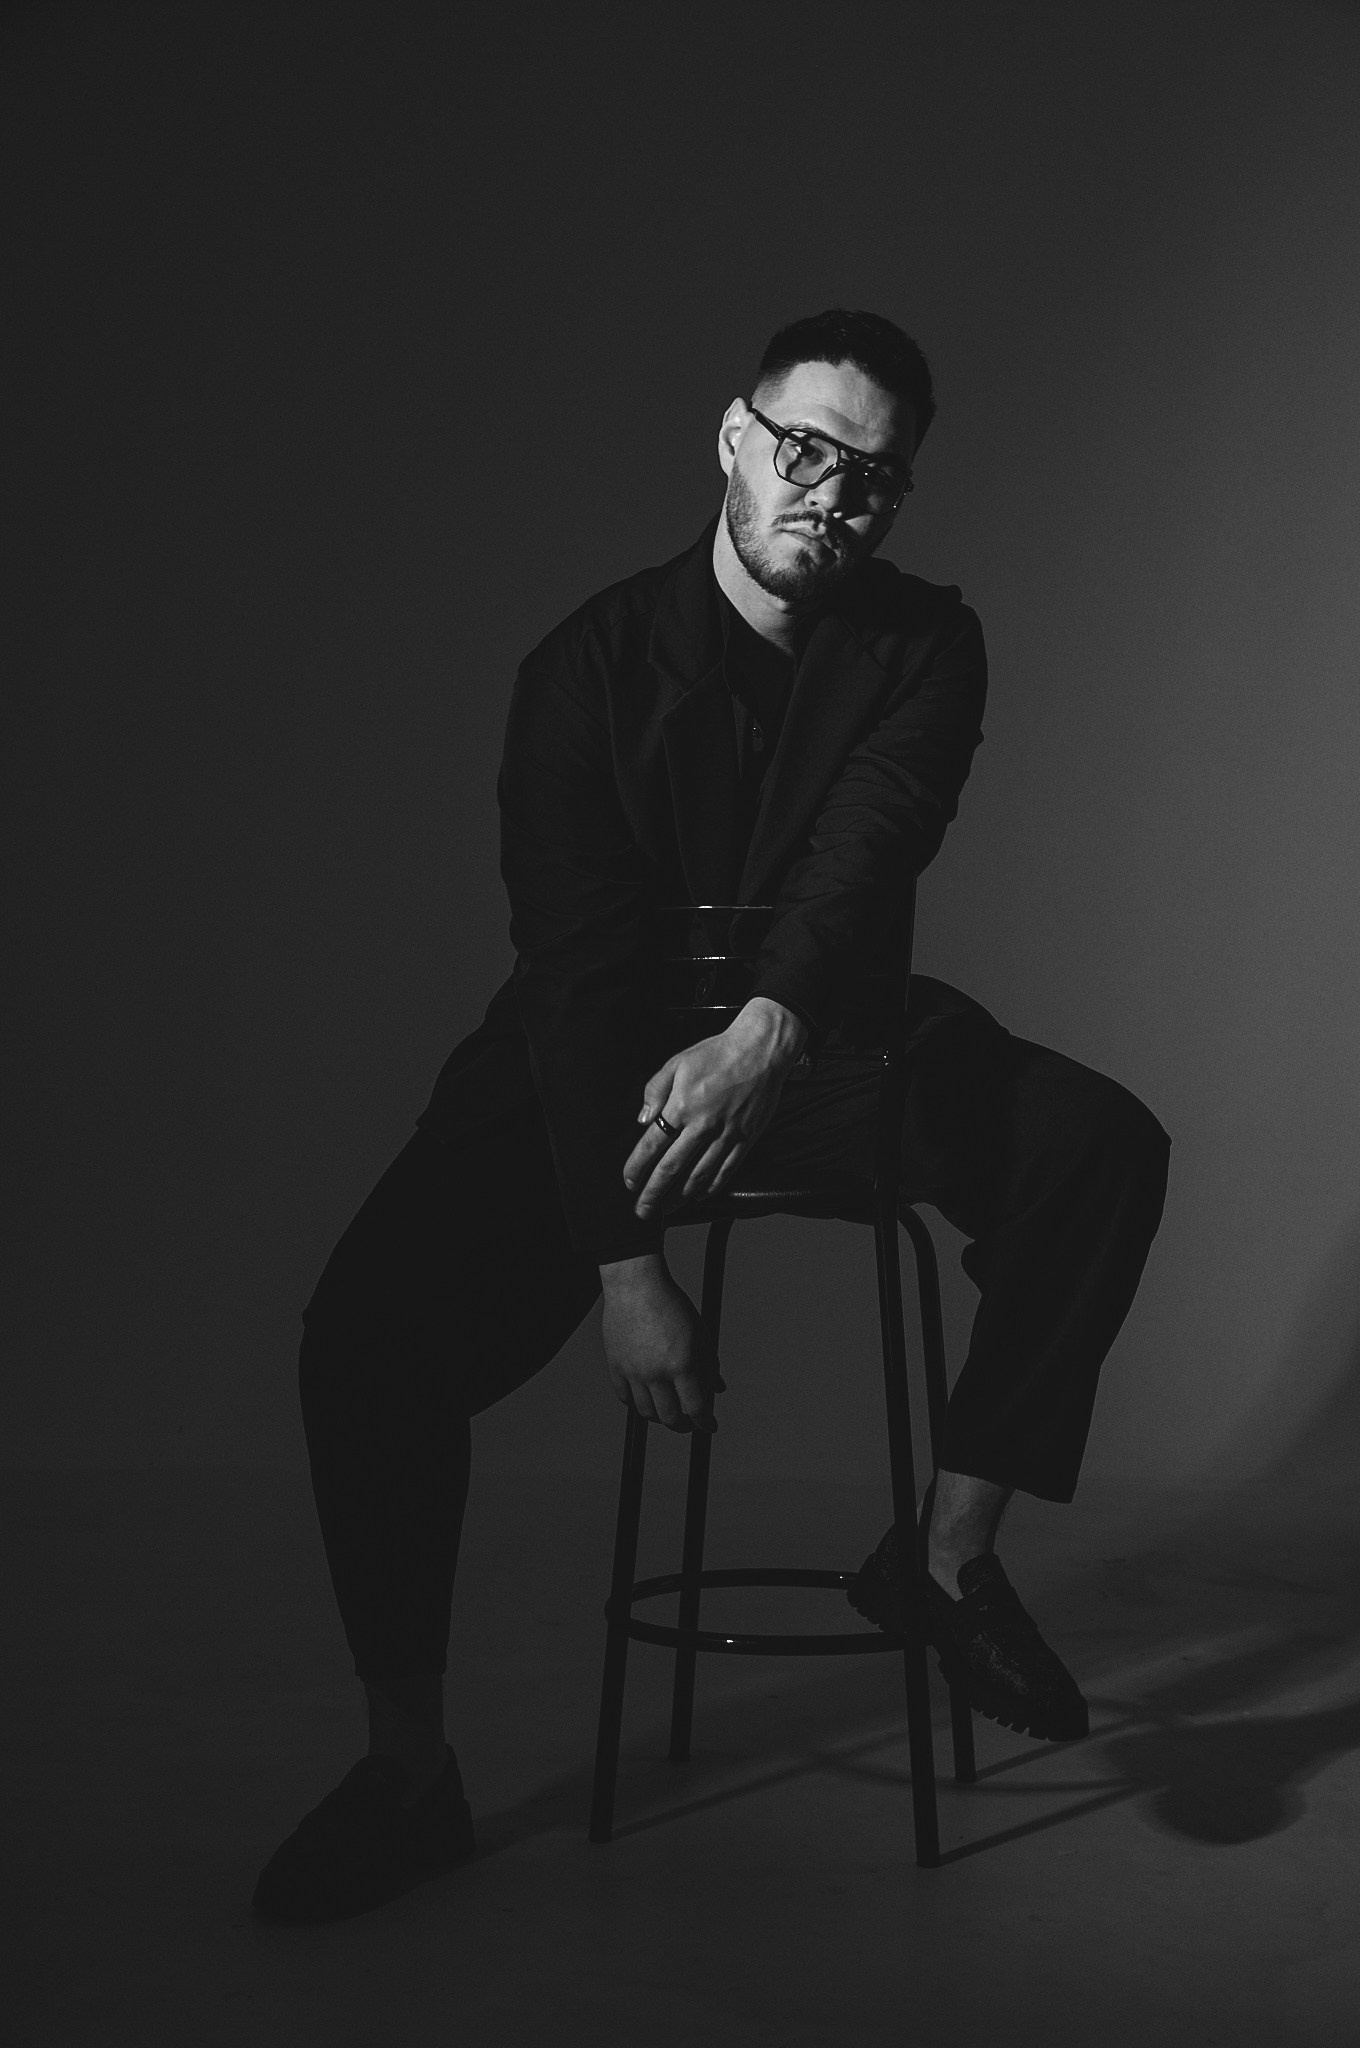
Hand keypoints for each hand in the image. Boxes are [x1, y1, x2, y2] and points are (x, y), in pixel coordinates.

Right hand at [599, 1255, 723, 1430]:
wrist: (636, 1285)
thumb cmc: (670, 1304)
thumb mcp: (700, 1334)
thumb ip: (709, 1365)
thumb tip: (717, 1388)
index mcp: (682, 1364)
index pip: (696, 1408)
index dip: (705, 1422)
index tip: (709, 1426)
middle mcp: (656, 1372)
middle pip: (671, 1417)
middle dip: (684, 1426)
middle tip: (690, 1423)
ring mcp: (633, 1371)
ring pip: (646, 1412)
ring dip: (660, 1418)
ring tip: (668, 1414)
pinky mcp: (616, 1366)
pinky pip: (624, 1397)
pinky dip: (636, 1404)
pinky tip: (646, 1400)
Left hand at [623, 998, 806, 1220]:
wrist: (760, 1050)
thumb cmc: (718, 1054)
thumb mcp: (677, 1063)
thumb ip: (655, 1090)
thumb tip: (643, 1120)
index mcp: (682, 1106)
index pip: (652, 1145)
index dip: (638, 1168)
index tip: (629, 1182)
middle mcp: (703, 1125)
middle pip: (672, 1167)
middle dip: (654, 1193)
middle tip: (643, 1210)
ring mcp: (726, 1134)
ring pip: (699, 1175)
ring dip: (680, 1196)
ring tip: (668, 1208)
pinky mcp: (746, 1138)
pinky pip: (727, 1170)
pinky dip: (712, 1186)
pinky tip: (700, 1195)